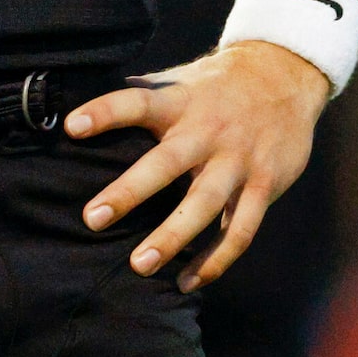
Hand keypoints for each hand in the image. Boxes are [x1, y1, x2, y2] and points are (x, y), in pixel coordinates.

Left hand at [64, 40, 327, 289]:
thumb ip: (142, 92)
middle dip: (130, 192)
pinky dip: (215, 260)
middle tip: (92, 218)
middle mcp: (208, 131)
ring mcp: (238, 160)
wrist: (286, 74)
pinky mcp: (264, 185)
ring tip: (139, 265)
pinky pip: (240, 231)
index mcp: (181, 102)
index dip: (105, 112)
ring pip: (205, 203)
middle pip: (167, 162)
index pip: (137, 102)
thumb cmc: (217, 83)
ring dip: (173, 236)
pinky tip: (185, 282)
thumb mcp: (181, 78)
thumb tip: (83, 94)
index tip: (71, 127)